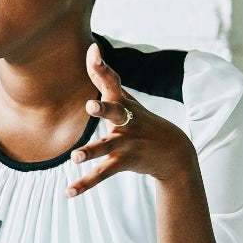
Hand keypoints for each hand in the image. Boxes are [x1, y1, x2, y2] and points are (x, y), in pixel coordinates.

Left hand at [67, 42, 198, 196]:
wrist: (175, 152)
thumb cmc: (143, 121)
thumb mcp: (127, 99)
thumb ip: (106, 77)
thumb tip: (91, 49)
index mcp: (124, 104)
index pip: (112, 82)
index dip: (102, 67)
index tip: (93, 52)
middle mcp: (126, 122)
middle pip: (115, 112)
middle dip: (104, 108)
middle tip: (90, 105)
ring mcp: (126, 143)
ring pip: (106, 147)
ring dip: (91, 151)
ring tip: (75, 157)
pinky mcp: (124, 162)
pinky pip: (102, 173)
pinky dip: (84, 184)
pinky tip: (68, 192)